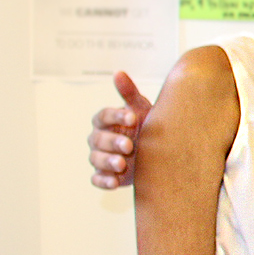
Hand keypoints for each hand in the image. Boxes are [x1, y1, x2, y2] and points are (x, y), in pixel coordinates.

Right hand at [89, 71, 149, 188]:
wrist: (158, 152)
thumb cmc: (145, 126)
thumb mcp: (140, 109)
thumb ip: (129, 93)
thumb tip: (118, 72)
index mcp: (106, 121)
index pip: (103, 116)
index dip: (116, 116)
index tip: (133, 118)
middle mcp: (99, 138)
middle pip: (98, 139)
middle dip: (112, 142)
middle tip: (129, 145)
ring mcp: (100, 157)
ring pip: (95, 159)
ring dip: (108, 162)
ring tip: (122, 164)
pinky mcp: (105, 175)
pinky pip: (97, 179)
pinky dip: (104, 181)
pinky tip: (114, 182)